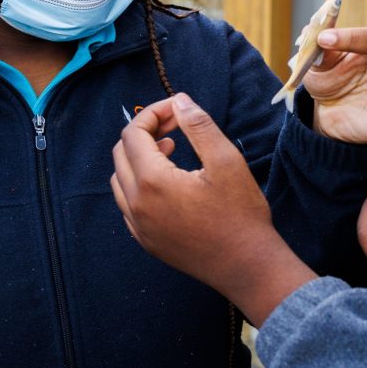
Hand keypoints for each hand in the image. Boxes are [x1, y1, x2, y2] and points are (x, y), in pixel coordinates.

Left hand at [111, 93, 316, 324]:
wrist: (246, 266)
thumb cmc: (240, 214)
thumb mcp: (226, 160)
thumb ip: (198, 126)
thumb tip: (179, 101)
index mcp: (152, 182)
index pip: (134, 134)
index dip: (153, 114)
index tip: (177, 110)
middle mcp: (136, 205)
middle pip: (121, 153)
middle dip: (145, 133)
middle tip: (176, 126)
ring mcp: (138, 226)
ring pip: (120, 179)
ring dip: (139, 158)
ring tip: (172, 151)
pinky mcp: (145, 241)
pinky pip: (127, 204)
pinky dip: (139, 184)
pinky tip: (169, 183)